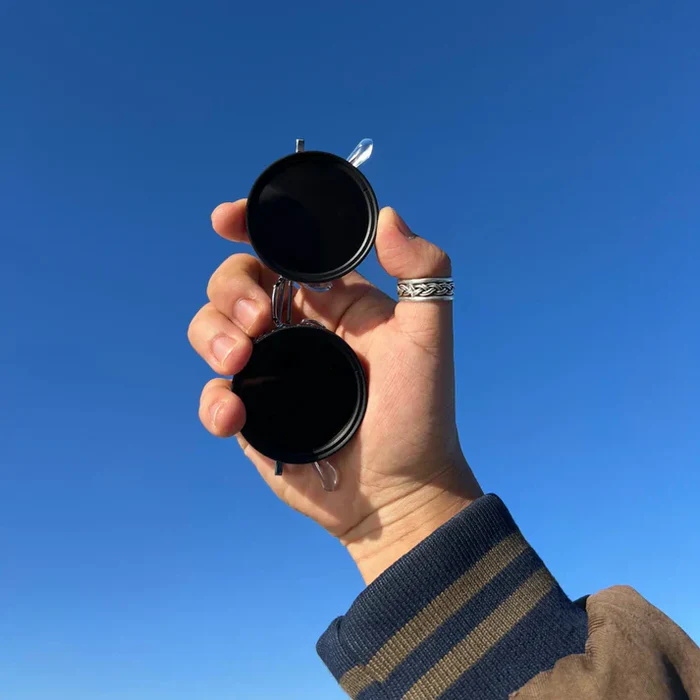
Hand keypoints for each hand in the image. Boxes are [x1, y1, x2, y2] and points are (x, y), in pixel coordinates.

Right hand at [188, 201, 481, 581]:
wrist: (397, 492)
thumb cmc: (419, 413)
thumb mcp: (428, 337)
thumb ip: (422, 274)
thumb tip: (388, 218)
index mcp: (332, 302)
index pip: (282, 251)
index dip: (251, 228)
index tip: (224, 220)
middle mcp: (296, 329)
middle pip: (236, 284)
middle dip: (232, 290)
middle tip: (259, 321)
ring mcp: (270, 371)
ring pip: (212, 329)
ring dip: (212, 335)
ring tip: (239, 361)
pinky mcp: (252, 415)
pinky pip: (213, 394)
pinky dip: (212, 401)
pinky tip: (233, 418)